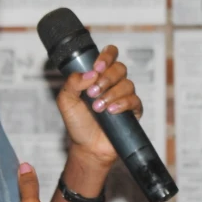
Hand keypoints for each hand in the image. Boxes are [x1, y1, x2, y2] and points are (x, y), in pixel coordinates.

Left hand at [56, 45, 142, 166]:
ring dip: (111, 94)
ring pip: (127, 83)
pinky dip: (122, 104)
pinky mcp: (133, 110)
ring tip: (98, 108)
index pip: (109, 54)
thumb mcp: (66, 101)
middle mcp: (113, 83)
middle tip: (93, 93)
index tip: (97, 68)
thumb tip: (90, 74)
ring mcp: (124, 96)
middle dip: (106, 79)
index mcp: (98, 75)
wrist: (87, 147)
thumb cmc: (78, 123)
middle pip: (120, 68)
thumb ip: (72, 83)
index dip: (106, 56)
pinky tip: (111, 111)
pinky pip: (135, 100)